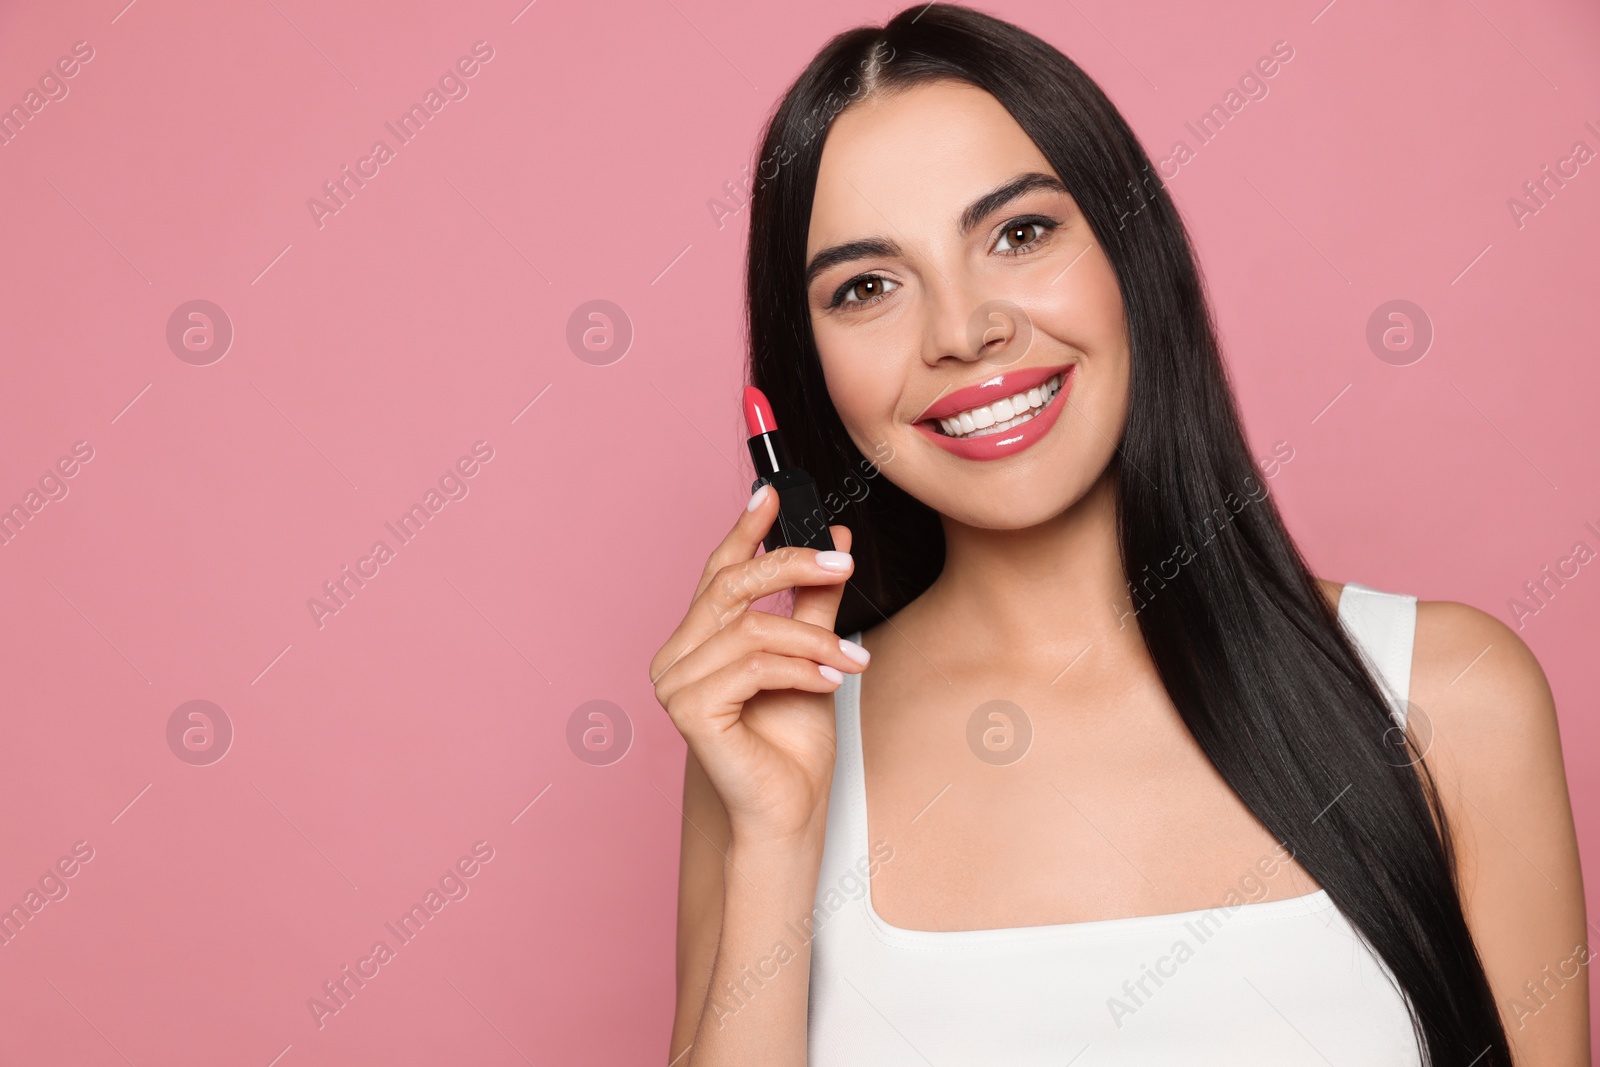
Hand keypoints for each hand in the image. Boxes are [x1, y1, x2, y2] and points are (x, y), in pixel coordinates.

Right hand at [650, 485, 866, 846]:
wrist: (789, 810)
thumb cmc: (793, 743)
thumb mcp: (812, 654)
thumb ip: (816, 601)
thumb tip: (834, 542)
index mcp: (698, 640)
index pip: (718, 571)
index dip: (744, 530)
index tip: (774, 494)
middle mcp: (676, 656)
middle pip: (730, 585)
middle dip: (790, 565)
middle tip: (842, 564)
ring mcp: (675, 683)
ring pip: (750, 628)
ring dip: (811, 637)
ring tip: (853, 658)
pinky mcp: (688, 709)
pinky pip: (752, 665)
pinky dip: (799, 667)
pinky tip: (831, 679)